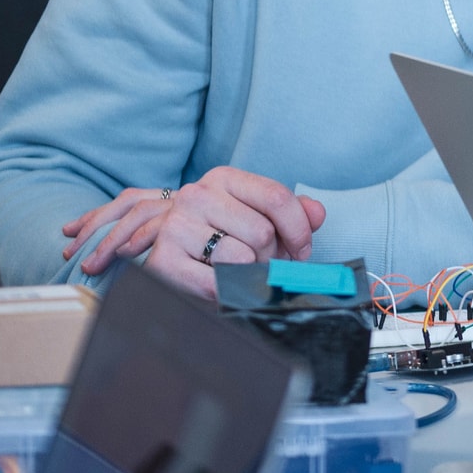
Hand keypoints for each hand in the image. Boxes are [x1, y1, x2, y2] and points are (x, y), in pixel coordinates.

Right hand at [62, 167, 325, 297]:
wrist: (153, 260)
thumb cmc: (214, 238)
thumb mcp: (251, 217)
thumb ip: (291, 213)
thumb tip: (319, 214)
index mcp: (223, 178)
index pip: (278, 197)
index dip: (299, 231)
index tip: (302, 252)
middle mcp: (196, 194)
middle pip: (263, 232)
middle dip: (270, 258)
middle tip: (257, 266)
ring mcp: (175, 225)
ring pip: (242, 258)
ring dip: (247, 276)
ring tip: (232, 274)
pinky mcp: (162, 259)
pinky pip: (218, 283)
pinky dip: (227, 293)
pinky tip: (217, 288)